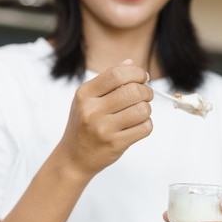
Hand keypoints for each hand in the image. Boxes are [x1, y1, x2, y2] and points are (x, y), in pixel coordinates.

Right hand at [56, 60, 152, 178]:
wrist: (74, 157)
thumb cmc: (83, 125)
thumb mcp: (87, 99)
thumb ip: (108, 80)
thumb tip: (131, 63)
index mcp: (85, 94)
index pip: (117, 74)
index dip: (136, 73)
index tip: (142, 77)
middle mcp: (92, 110)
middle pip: (133, 91)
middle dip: (146, 91)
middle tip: (145, 95)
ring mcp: (103, 128)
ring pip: (142, 110)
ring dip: (147, 109)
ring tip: (140, 112)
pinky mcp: (115, 144)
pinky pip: (144, 128)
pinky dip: (146, 124)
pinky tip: (137, 125)